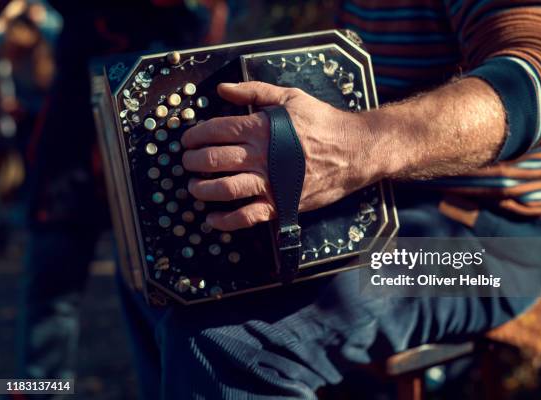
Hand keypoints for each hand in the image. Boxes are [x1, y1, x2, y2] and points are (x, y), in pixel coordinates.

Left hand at [181, 81, 379, 230]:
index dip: (195, 136)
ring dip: (202, 190)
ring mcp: (271, 183)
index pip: (215, 131)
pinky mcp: (281, 204)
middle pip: (214, 160)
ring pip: (225, 190)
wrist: (354, 150)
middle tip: (186, 163)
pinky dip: (226, 221)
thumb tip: (223, 89)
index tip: (187, 141)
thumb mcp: (290, 97)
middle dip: (193, 162)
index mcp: (261, 128)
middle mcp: (262, 156)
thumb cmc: (322, 122)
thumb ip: (254, 91)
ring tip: (193, 187)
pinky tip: (212, 219)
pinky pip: (248, 217)